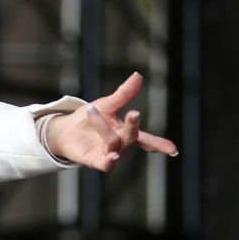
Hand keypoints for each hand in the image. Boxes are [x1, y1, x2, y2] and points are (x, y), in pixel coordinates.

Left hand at [45, 72, 178, 171]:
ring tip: (92, 111)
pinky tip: (113, 156)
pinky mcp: (94, 161)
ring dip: (104, 128)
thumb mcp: (107, 104)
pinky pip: (105, 164)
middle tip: (134, 113)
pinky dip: (110, 161)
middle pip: (131, 138)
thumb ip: (124, 94)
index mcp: (126, 133)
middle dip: (134, 126)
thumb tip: (138, 75)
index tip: (173, 149)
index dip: (159, 144)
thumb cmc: (89, 119)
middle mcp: (121, 146)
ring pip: (114, 144)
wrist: (65, 130)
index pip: (146, 139)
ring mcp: (108, 154)